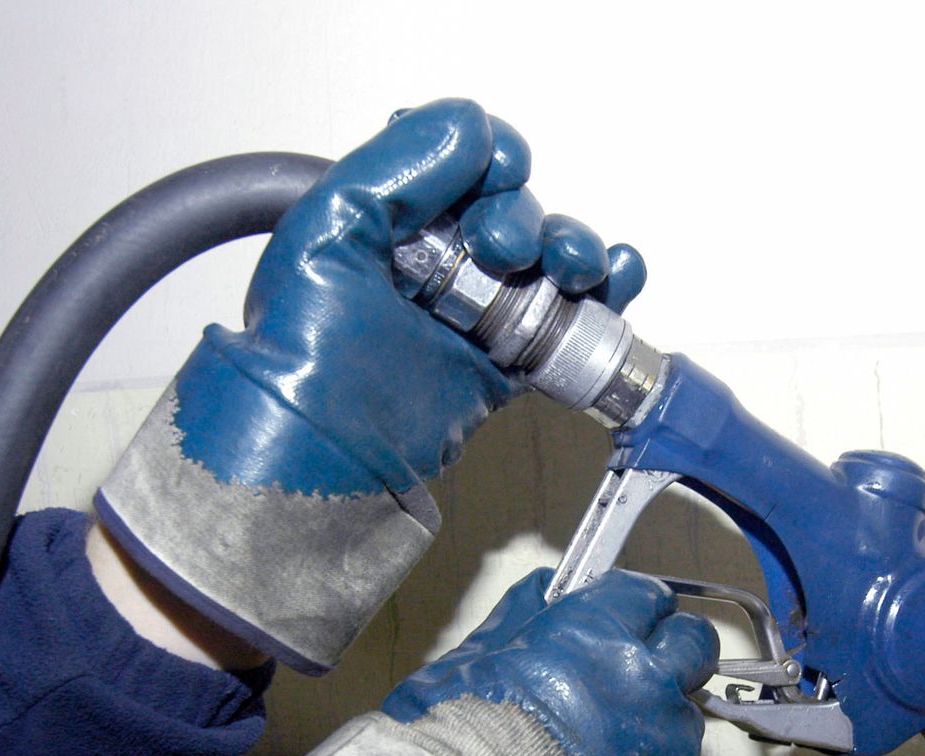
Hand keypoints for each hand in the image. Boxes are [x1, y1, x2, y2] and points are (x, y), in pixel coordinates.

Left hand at [96, 100, 644, 674]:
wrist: (327, 457)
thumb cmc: (308, 353)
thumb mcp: (330, 232)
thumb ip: (395, 166)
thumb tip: (473, 129)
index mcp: (387, 219)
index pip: (459, 162)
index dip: (487, 162)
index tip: (491, 179)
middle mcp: (435, 262)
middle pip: (514, 208)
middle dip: (525, 217)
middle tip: (503, 249)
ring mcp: (477, 313)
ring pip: (551, 257)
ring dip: (575, 247)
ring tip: (569, 268)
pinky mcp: (508, 362)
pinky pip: (571, 316)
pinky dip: (609, 291)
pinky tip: (616, 280)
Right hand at [185, 570, 716, 755]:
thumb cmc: (454, 747)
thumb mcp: (463, 664)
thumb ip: (518, 619)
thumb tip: (549, 588)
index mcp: (596, 635)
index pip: (645, 595)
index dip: (630, 610)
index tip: (615, 627)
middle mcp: (649, 682)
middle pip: (692, 645)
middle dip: (669, 653)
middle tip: (629, 682)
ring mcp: (673, 749)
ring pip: (684, 721)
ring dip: (654, 730)